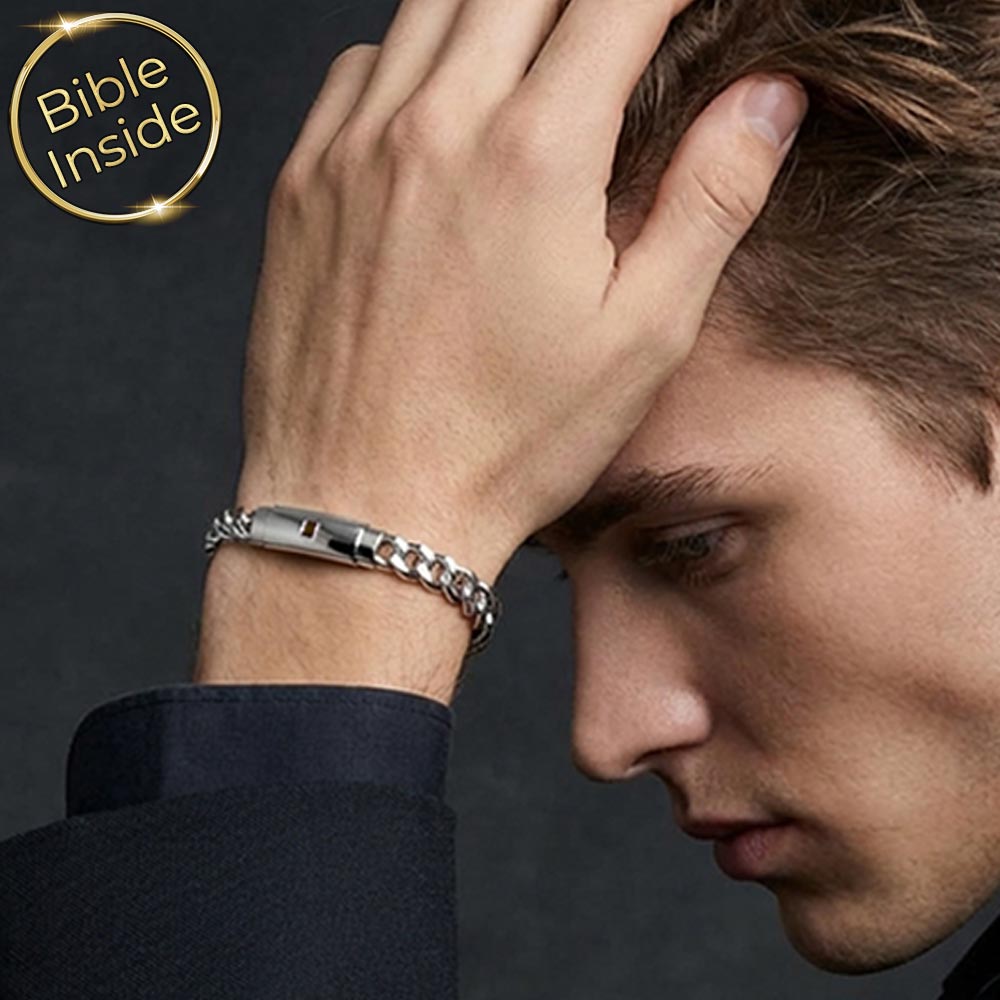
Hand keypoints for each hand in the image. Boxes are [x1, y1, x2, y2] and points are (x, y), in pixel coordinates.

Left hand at [233, 0, 807, 581]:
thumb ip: (710, 198)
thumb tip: (767, 95)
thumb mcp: (642, 338)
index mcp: (535, 155)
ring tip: (538, 52)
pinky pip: (359, 66)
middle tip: (615, 28)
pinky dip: (412, 54)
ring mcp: (353, 148)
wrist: (367, 509)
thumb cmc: (509, 443)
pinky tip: (441, 108)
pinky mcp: (302, 184)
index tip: (682, 5)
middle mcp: (435, 125)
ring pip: (432, 2)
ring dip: (499, 5)